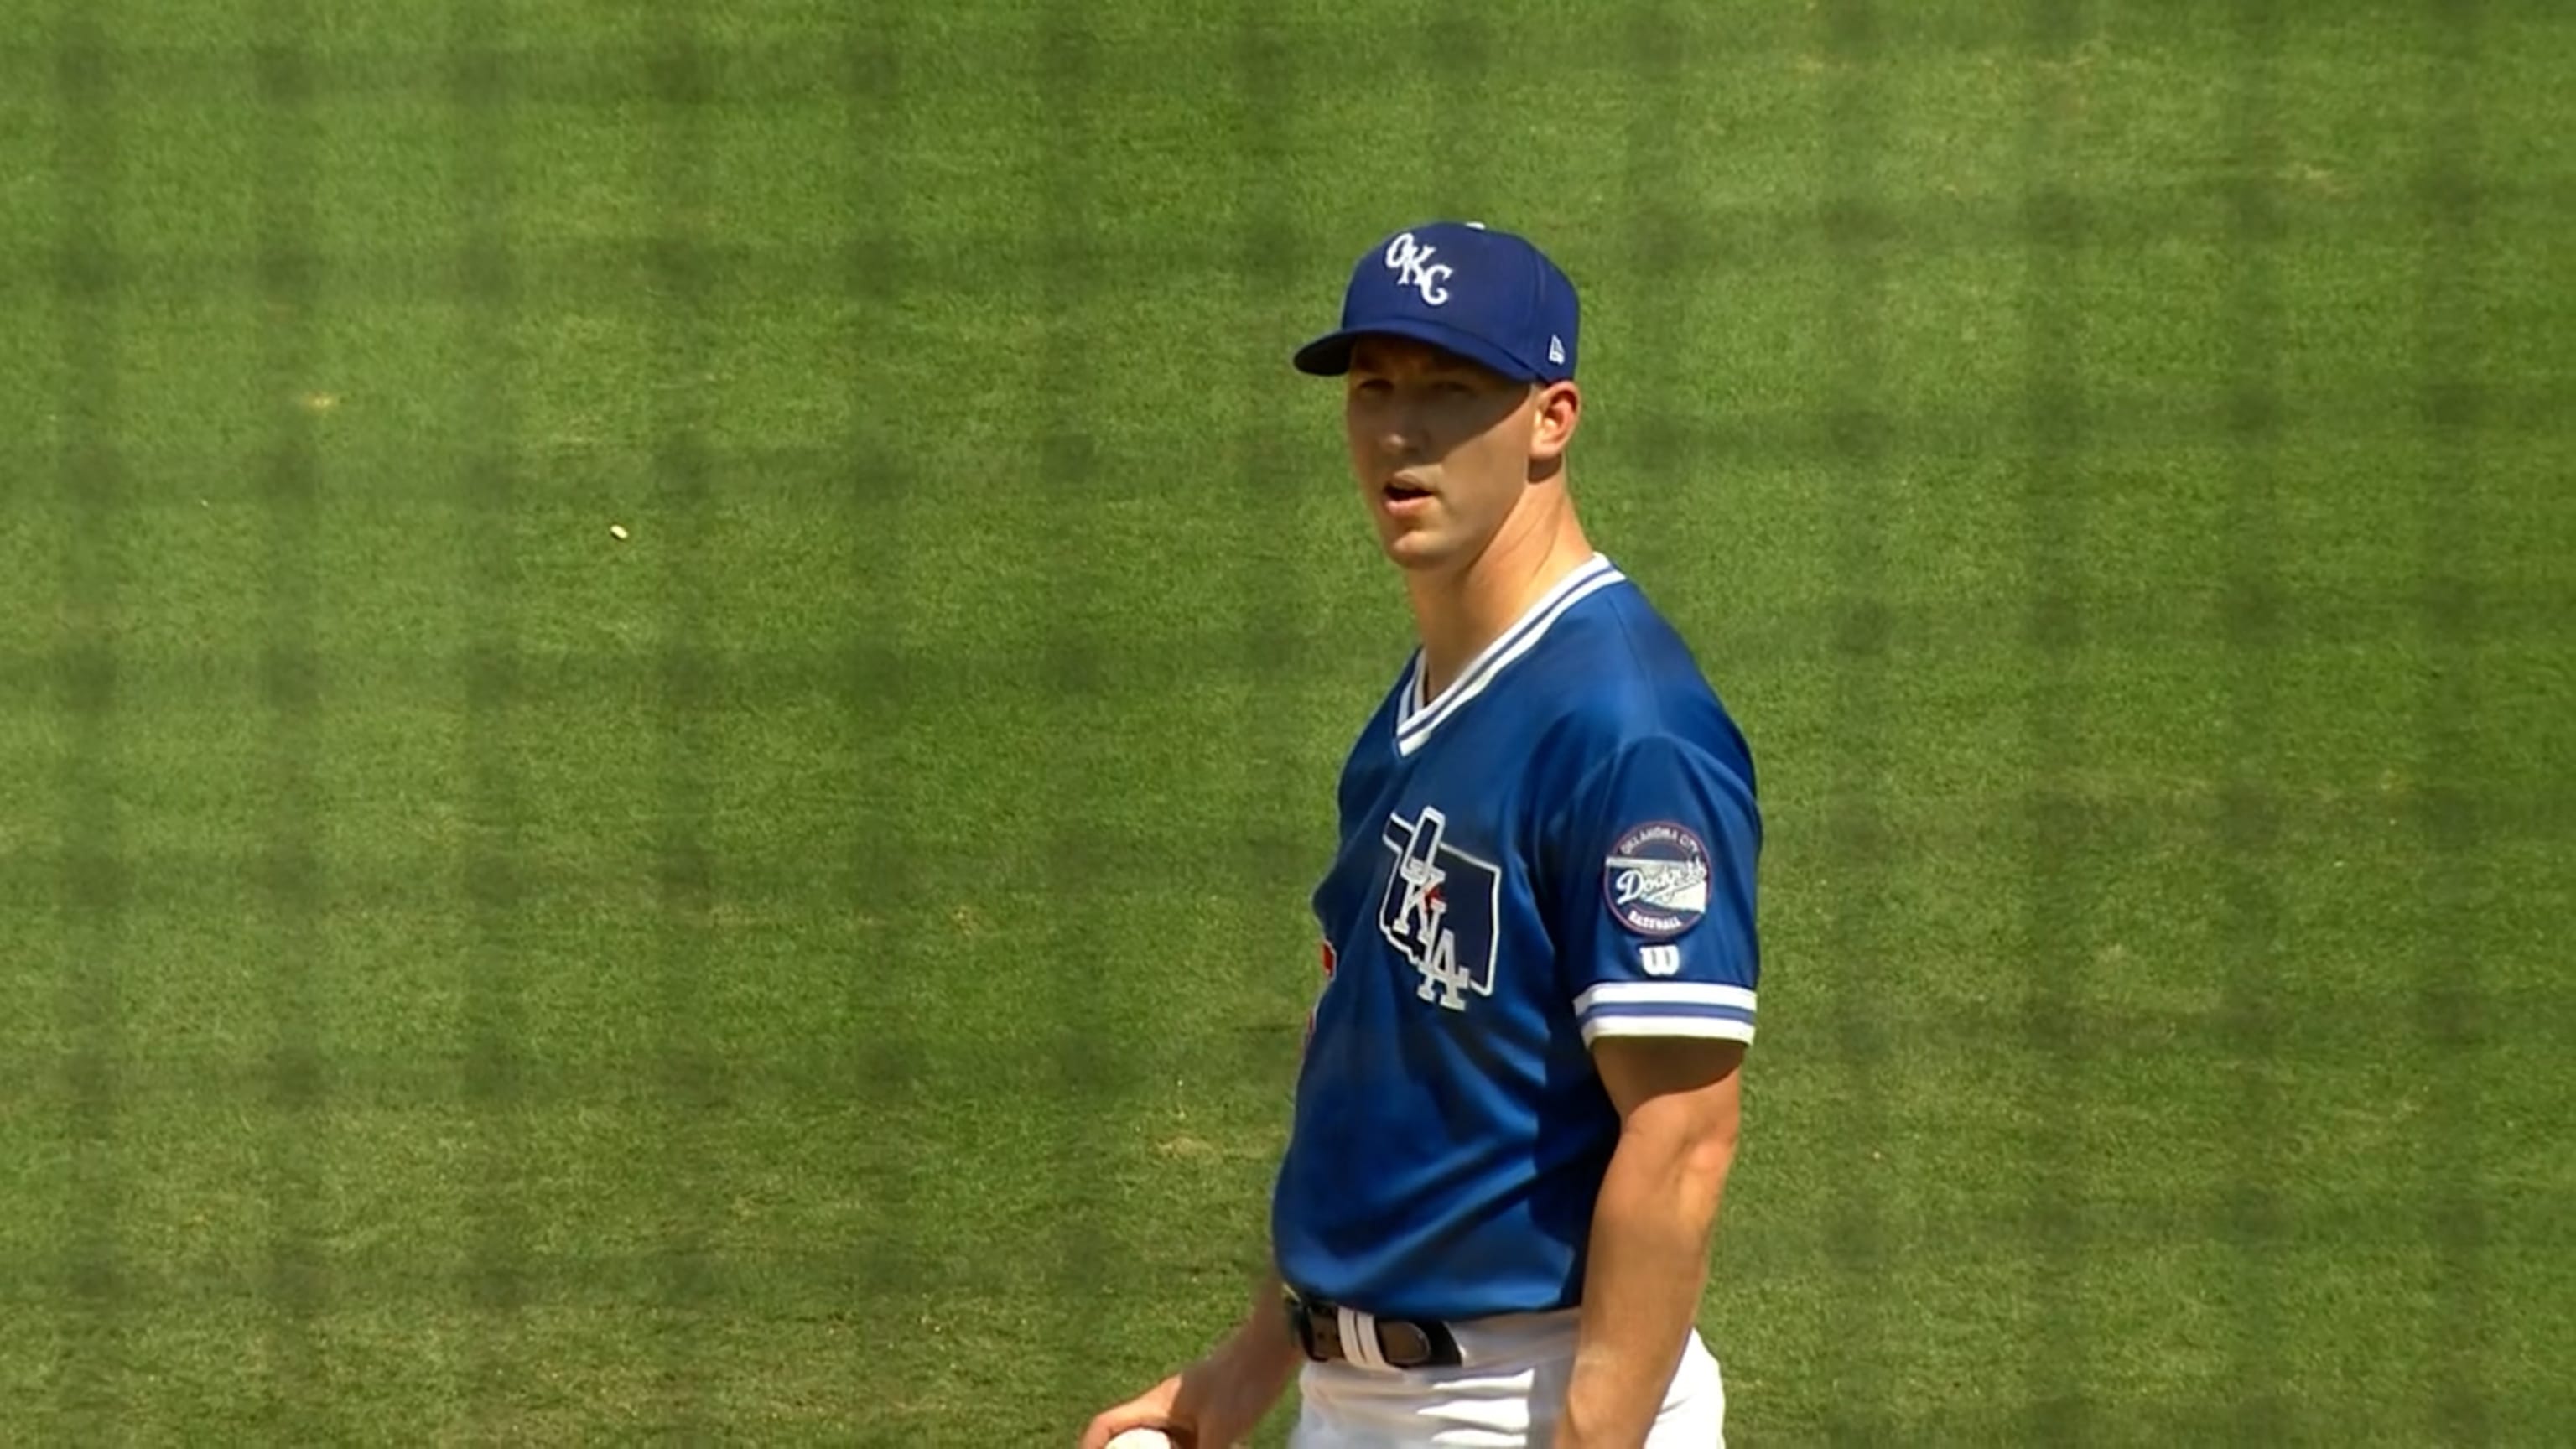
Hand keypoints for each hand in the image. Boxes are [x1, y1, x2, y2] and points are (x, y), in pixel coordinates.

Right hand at [1078, 1322, 1300, 1448]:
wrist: (1274, 1345)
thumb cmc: (1243, 1380)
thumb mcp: (1221, 1430)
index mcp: (1155, 1405)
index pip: (1106, 1425)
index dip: (1089, 1447)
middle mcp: (1164, 1407)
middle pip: (1130, 1436)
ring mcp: (1186, 1411)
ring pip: (1161, 1441)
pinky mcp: (1209, 1415)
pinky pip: (1186, 1441)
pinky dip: (1187, 1448)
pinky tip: (1212, 1448)